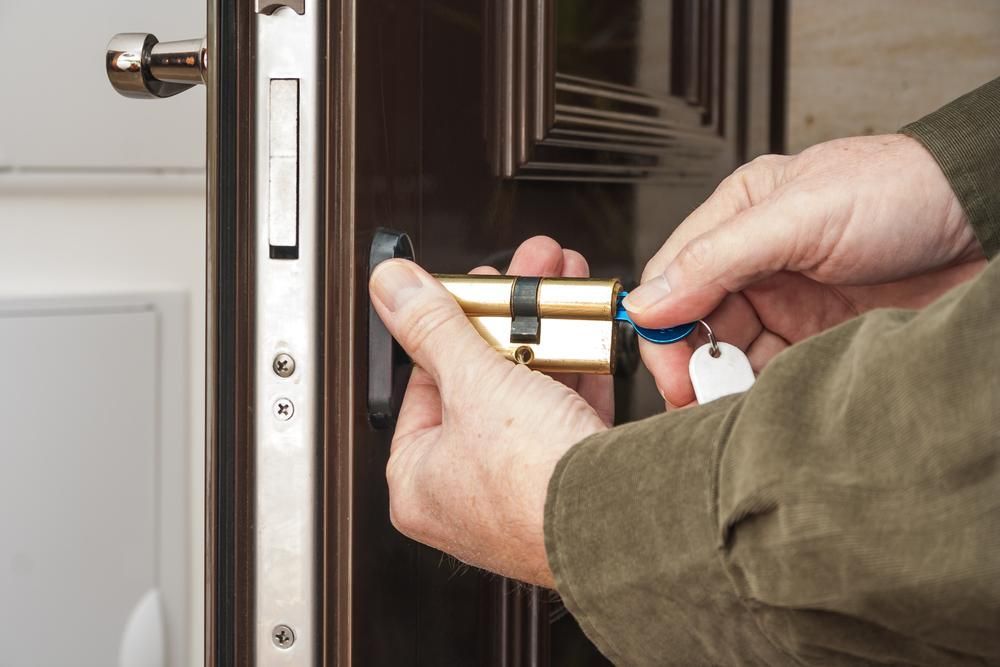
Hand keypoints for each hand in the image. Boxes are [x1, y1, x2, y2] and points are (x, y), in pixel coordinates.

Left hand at [368, 238, 607, 586]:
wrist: (616, 523)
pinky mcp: (569, 486)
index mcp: (418, 479)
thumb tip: (391, 287)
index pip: (423, 383)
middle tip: (521, 278)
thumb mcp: (473, 382)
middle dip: (508, 319)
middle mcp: (464, 493)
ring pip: (528, 395)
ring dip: (547, 337)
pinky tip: (586, 335)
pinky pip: (566, 416)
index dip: (448, 324)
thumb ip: (431, 326)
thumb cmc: (532, 483)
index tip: (471, 289)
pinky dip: (577, 374)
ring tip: (559, 290)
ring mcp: (520, 491)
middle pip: (479, 383)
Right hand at [623, 134, 986, 406]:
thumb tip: (647, 303)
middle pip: (697, 323)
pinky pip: (775, 371)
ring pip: (734, 353)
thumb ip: (717, 259)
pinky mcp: (822, 335)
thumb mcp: (800, 217)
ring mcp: (790, 300)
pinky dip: (764, 392)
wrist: (987, 220)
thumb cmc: (904, 192)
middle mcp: (756, 259)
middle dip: (693, 364)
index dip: (662, 327)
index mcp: (738, 216)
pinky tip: (765, 403)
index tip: (669, 369)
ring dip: (727, 382)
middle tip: (698, 399)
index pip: (673, 277)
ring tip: (731, 406)